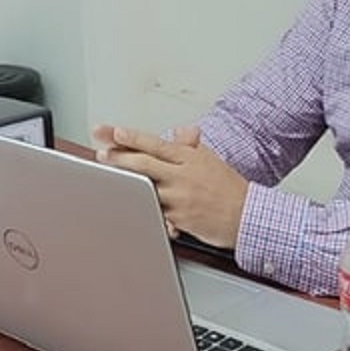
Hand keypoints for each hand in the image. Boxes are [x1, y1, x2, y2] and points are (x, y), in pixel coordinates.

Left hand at [92, 123, 247, 247]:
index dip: (133, 138)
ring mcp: (179, 198)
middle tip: (102, 153)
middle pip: (144, 164)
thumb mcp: (210, 160)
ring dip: (125, 184)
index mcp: (189, 158)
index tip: (115, 132)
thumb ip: (190, 146)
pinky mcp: (178, 219)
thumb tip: (182, 131)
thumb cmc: (229, 189)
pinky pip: (155, 212)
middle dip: (119, 158)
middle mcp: (182, 176)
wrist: (247, 215)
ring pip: (145, 188)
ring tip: (109, 179)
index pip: (155, 144)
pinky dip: (144, 209)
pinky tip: (128, 207)